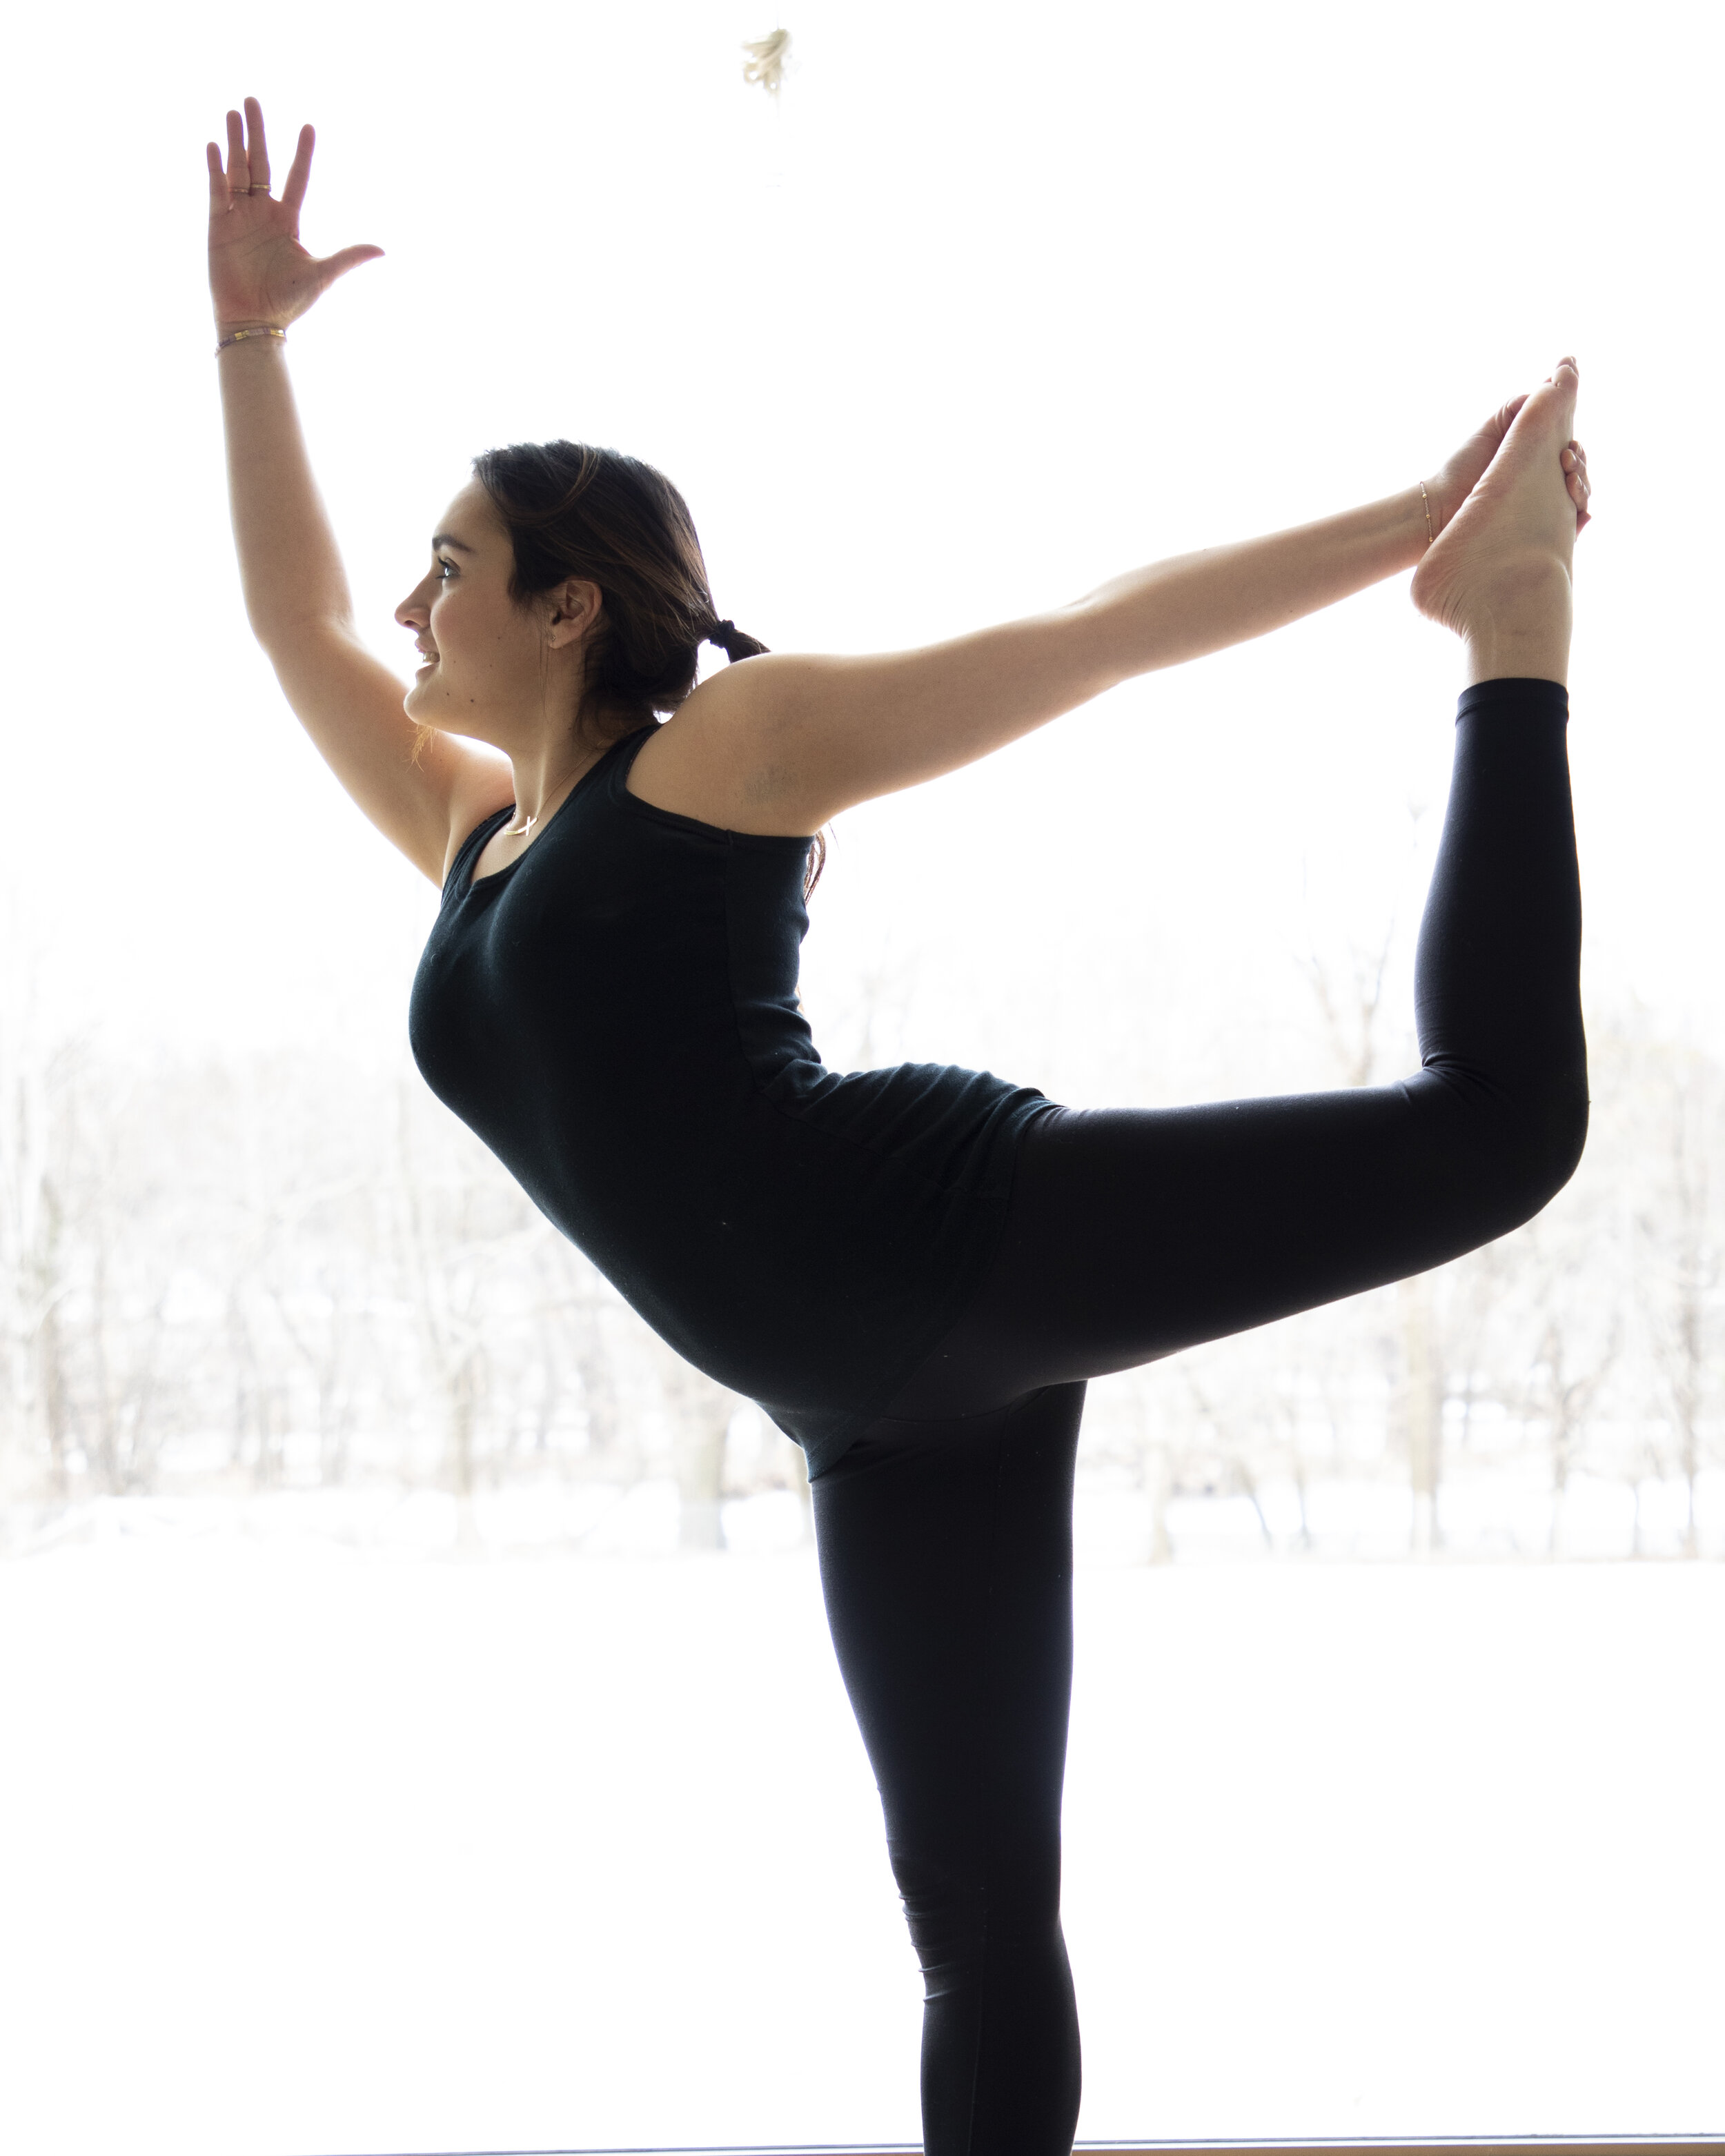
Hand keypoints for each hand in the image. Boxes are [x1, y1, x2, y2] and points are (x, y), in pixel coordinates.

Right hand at [207, 97, 381, 332]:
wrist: (255, 321)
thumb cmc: (288, 301)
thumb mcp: (322, 275)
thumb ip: (348, 257)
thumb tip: (384, 250)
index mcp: (288, 220)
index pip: (297, 178)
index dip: (303, 153)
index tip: (309, 127)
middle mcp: (263, 213)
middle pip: (261, 163)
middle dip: (258, 132)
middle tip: (252, 99)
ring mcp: (239, 217)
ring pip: (238, 170)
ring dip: (236, 141)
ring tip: (233, 111)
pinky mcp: (218, 226)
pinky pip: (217, 191)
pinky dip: (216, 169)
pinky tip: (216, 146)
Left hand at [1425, 392, 1592, 542]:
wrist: (1440, 506)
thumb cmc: (1463, 467)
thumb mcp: (1495, 427)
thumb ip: (1521, 407)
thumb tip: (1550, 385)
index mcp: (1536, 456)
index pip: (1569, 447)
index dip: (1575, 444)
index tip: (1569, 442)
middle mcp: (1542, 481)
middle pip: (1579, 470)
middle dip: (1580, 462)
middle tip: (1566, 458)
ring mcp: (1540, 507)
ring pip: (1579, 497)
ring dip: (1583, 487)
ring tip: (1569, 482)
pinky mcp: (1537, 532)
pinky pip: (1570, 529)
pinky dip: (1580, 520)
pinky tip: (1581, 516)